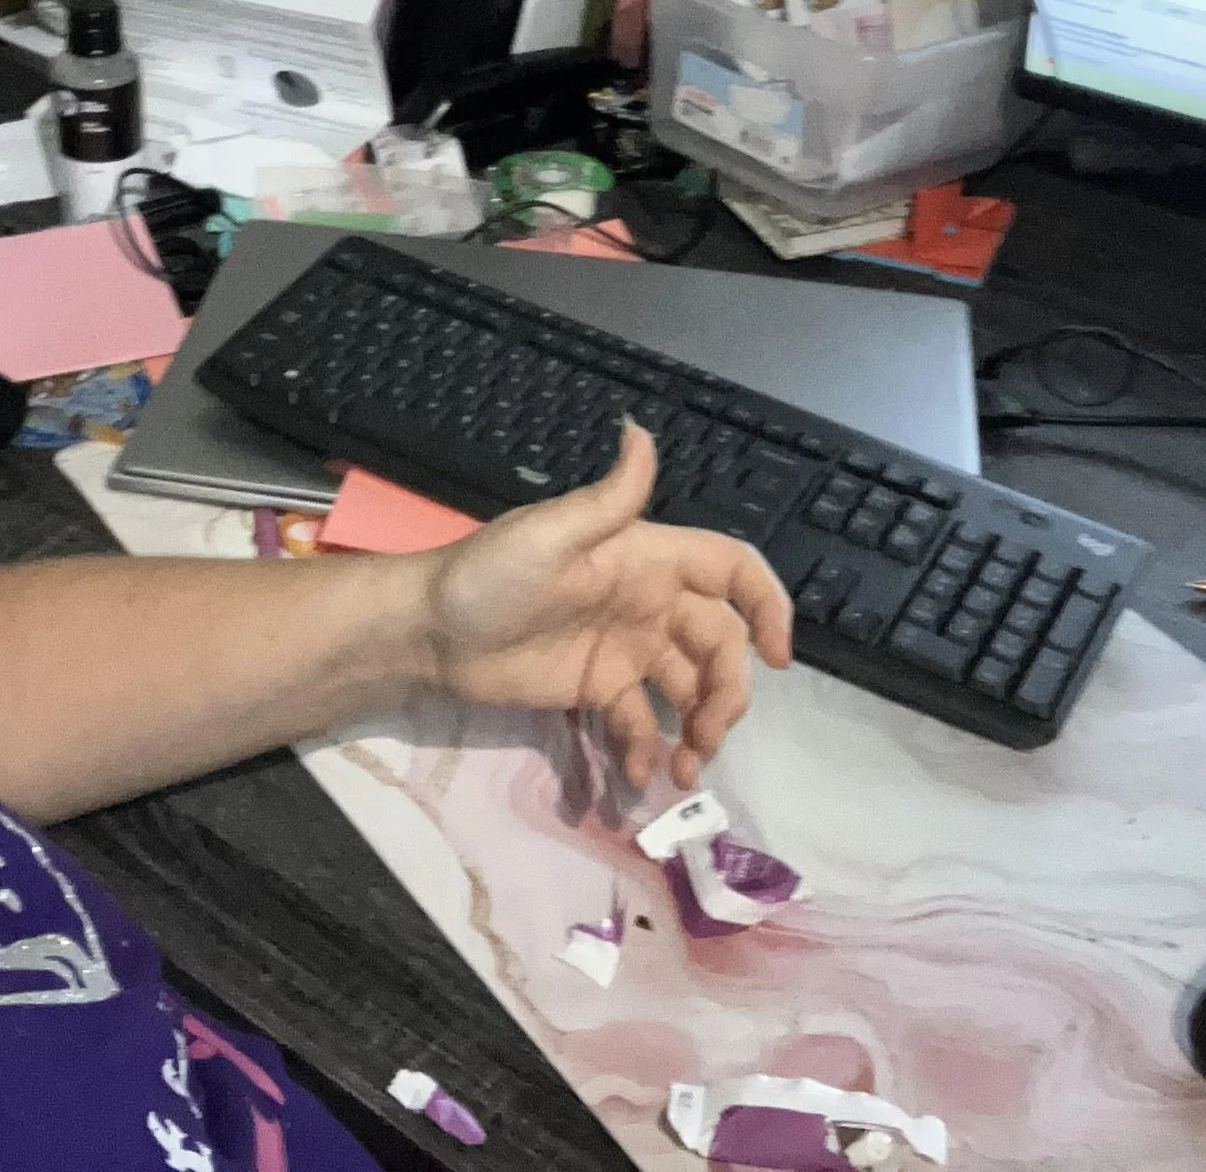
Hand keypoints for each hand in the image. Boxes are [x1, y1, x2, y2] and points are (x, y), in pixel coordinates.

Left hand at [416, 423, 791, 788]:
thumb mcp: (549, 534)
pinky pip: (640, 721)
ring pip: (688, 688)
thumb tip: (639, 429)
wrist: (428, 631)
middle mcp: (648, 602)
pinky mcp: (597, 688)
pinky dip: (647, 749)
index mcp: (648, 558)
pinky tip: (638, 775)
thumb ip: (608, 498)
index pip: (730, 572)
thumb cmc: (487, 576)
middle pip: (719, 644)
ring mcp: (625, 648)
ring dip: (699, 729)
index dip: (766, 606)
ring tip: (685, 771)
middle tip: (708, 735)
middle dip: (727, 692)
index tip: (778, 658)